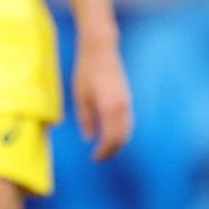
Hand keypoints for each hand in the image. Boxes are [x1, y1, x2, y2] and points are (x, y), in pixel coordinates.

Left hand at [72, 36, 132, 161]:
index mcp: (109, 107)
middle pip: (123, 137)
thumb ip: (86, 119)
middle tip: (99, 157)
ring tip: (104, 149)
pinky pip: (128, 121)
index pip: (111, 138)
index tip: (94, 158)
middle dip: (112, 150)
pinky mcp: (127, 98)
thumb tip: (89, 138)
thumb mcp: (80, 96)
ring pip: (128, 130)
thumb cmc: (86, 71)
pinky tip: (110, 135)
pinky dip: (121, 132)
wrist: (101, 50)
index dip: (104, 151)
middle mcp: (122, 106)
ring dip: (118, 142)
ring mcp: (127, 102)